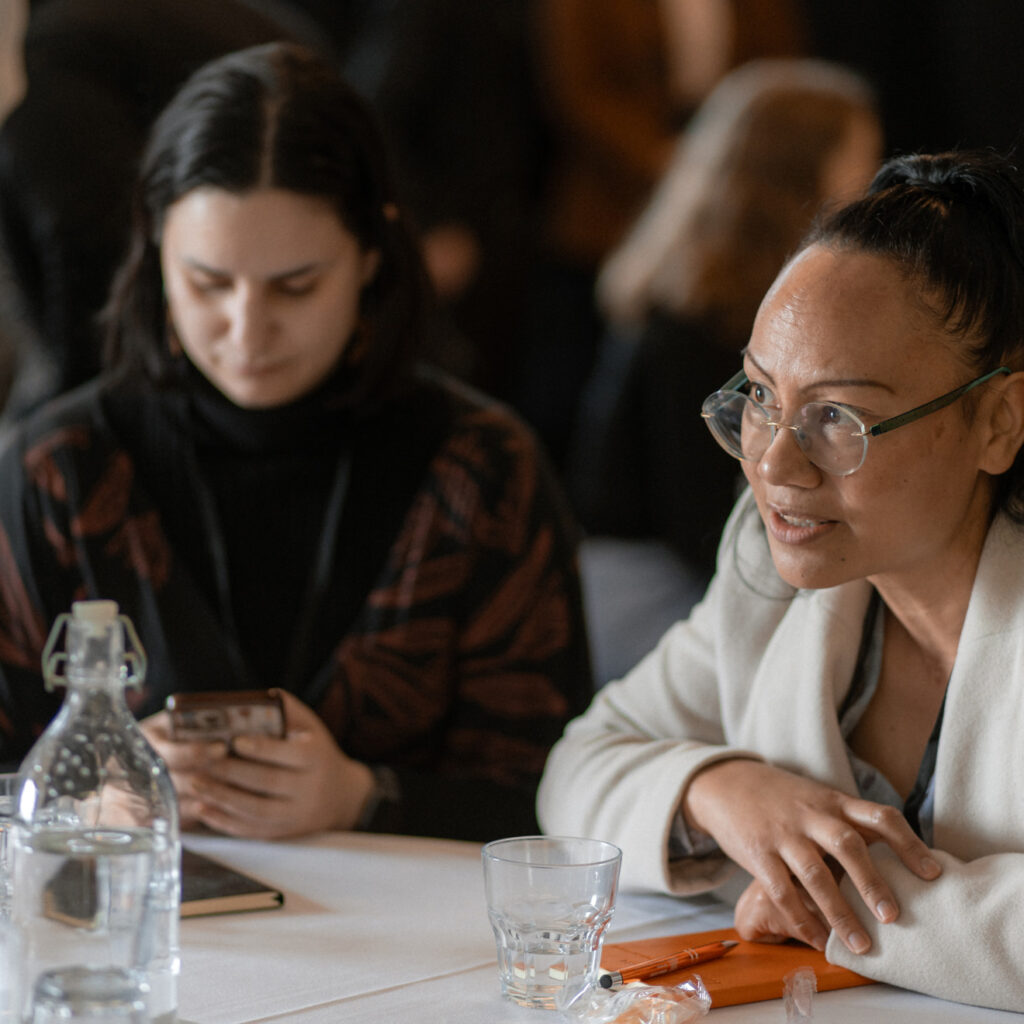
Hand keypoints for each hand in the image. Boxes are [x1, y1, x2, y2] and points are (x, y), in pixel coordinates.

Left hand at [140, 691, 374, 838]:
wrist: (341, 795)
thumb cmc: (317, 751)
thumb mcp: (311, 727)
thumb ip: (287, 709)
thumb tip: (260, 696)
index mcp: (317, 758)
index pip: (289, 754)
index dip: (261, 749)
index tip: (234, 741)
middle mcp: (310, 788)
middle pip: (268, 782)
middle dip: (232, 773)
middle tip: (203, 763)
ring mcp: (297, 814)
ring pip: (256, 810)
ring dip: (223, 798)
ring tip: (196, 784)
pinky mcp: (283, 833)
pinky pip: (251, 830)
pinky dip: (224, 821)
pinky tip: (204, 809)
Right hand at [682, 759, 940, 953]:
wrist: (726, 783)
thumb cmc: (782, 798)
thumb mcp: (817, 798)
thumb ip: (849, 821)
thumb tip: (897, 860)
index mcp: (833, 801)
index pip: (879, 816)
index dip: (909, 844)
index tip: (933, 873)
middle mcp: (810, 814)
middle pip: (847, 844)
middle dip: (873, 882)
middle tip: (894, 917)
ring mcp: (782, 833)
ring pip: (815, 873)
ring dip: (839, 912)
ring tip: (860, 944)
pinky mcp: (757, 852)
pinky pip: (781, 890)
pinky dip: (802, 919)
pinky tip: (818, 939)